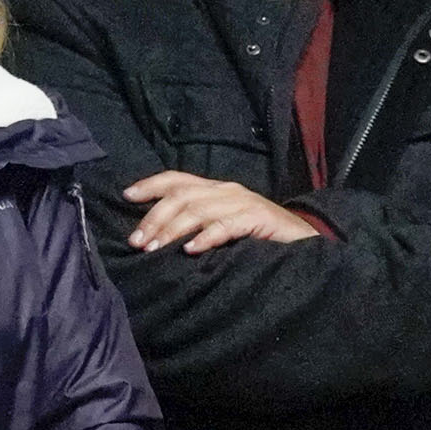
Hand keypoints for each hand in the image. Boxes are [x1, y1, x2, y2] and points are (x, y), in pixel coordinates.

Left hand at [124, 170, 322, 253]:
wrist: (303, 243)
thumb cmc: (257, 239)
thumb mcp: (221, 228)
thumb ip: (196, 226)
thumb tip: (156, 237)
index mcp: (215, 189)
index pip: (177, 179)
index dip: (151, 184)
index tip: (126, 196)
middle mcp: (226, 190)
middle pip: (182, 195)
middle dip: (155, 216)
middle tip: (137, 241)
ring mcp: (243, 202)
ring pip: (199, 209)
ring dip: (173, 229)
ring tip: (155, 248)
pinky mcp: (258, 218)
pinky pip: (227, 225)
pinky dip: (206, 236)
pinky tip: (191, 250)